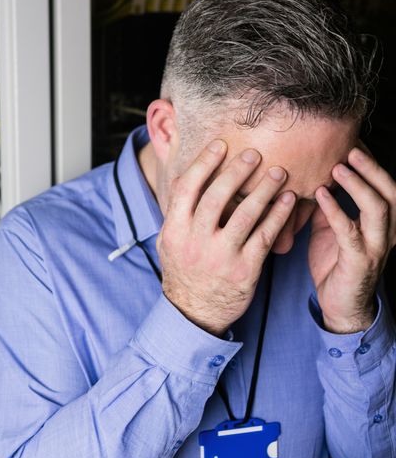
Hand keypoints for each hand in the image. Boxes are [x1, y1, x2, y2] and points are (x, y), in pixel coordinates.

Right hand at [157, 140, 295, 335]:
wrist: (195, 312)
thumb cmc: (184, 270)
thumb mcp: (169, 241)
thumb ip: (177, 212)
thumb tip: (185, 175)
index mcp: (174, 230)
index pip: (187, 188)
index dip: (204, 163)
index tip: (221, 145)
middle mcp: (195, 241)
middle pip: (217, 197)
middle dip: (237, 171)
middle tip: (255, 153)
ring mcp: (221, 256)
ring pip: (245, 215)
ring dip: (264, 190)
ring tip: (279, 172)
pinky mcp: (245, 269)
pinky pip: (265, 236)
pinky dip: (278, 216)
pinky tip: (289, 201)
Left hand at [309, 146, 395, 333]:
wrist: (339, 304)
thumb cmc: (335, 263)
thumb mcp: (331, 228)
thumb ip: (328, 205)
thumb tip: (312, 179)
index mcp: (383, 221)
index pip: (384, 185)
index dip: (371, 163)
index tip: (352, 141)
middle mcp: (387, 231)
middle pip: (390, 191)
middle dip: (372, 168)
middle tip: (351, 147)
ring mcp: (376, 246)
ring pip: (378, 208)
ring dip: (358, 185)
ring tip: (338, 166)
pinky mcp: (359, 260)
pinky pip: (349, 230)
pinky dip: (335, 209)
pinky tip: (320, 194)